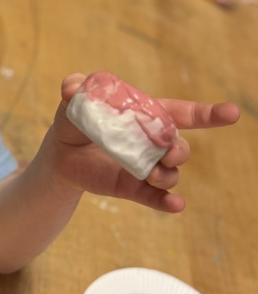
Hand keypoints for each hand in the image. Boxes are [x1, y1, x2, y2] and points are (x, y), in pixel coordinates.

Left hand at [52, 73, 239, 212]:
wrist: (61, 153)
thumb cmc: (77, 119)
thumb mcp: (74, 100)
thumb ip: (76, 88)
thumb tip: (72, 88)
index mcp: (147, 116)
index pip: (184, 113)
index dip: (208, 114)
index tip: (232, 113)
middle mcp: (153, 142)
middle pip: (179, 146)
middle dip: (179, 149)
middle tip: (166, 150)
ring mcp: (146, 167)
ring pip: (171, 173)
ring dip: (169, 176)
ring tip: (155, 175)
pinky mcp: (133, 188)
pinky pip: (156, 199)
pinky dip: (167, 203)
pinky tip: (176, 205)